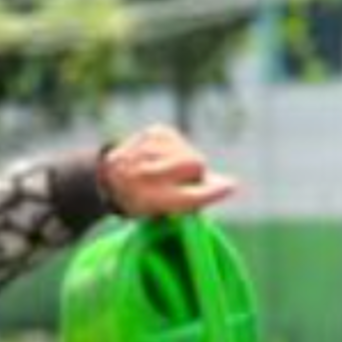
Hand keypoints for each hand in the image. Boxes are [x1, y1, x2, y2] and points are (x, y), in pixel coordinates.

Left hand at [97, 125, 236, 217]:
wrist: (110, 178)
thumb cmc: (146, 200)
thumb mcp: (166, 209)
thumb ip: (197, 198)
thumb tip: (230, 184)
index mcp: (150, 199)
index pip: (190, 195)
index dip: (212, 192)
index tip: (231, 187)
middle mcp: (147, 172)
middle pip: (196, 163)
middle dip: (197, 173)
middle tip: (184, 182)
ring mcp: (149, 148)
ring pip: (190, 153)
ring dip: (186, 163)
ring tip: (169, 172)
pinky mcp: (154, 132)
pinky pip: (182, 142)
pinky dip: (178, 151)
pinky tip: (164, 158)